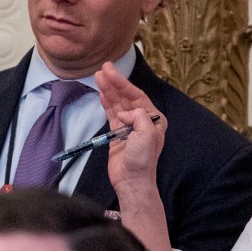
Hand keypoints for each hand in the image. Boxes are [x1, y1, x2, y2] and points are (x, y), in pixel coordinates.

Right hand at [94, 62, 166, 194]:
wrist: (132, 180)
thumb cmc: (143, 159)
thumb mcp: (147, 133)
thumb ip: (138, 115)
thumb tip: (124, 112)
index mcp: (154, 118)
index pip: (137, 95)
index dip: (123, 82)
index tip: (110, 71)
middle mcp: (142, 120)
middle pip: (126, 97)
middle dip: (114, 83)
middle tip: (102, 69)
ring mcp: (129, 126)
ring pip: (117, 103)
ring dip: (108, 90)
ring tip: (97, 77)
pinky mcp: (117, 134)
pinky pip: (111, 114)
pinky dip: (106, 103)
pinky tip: (101, 93)